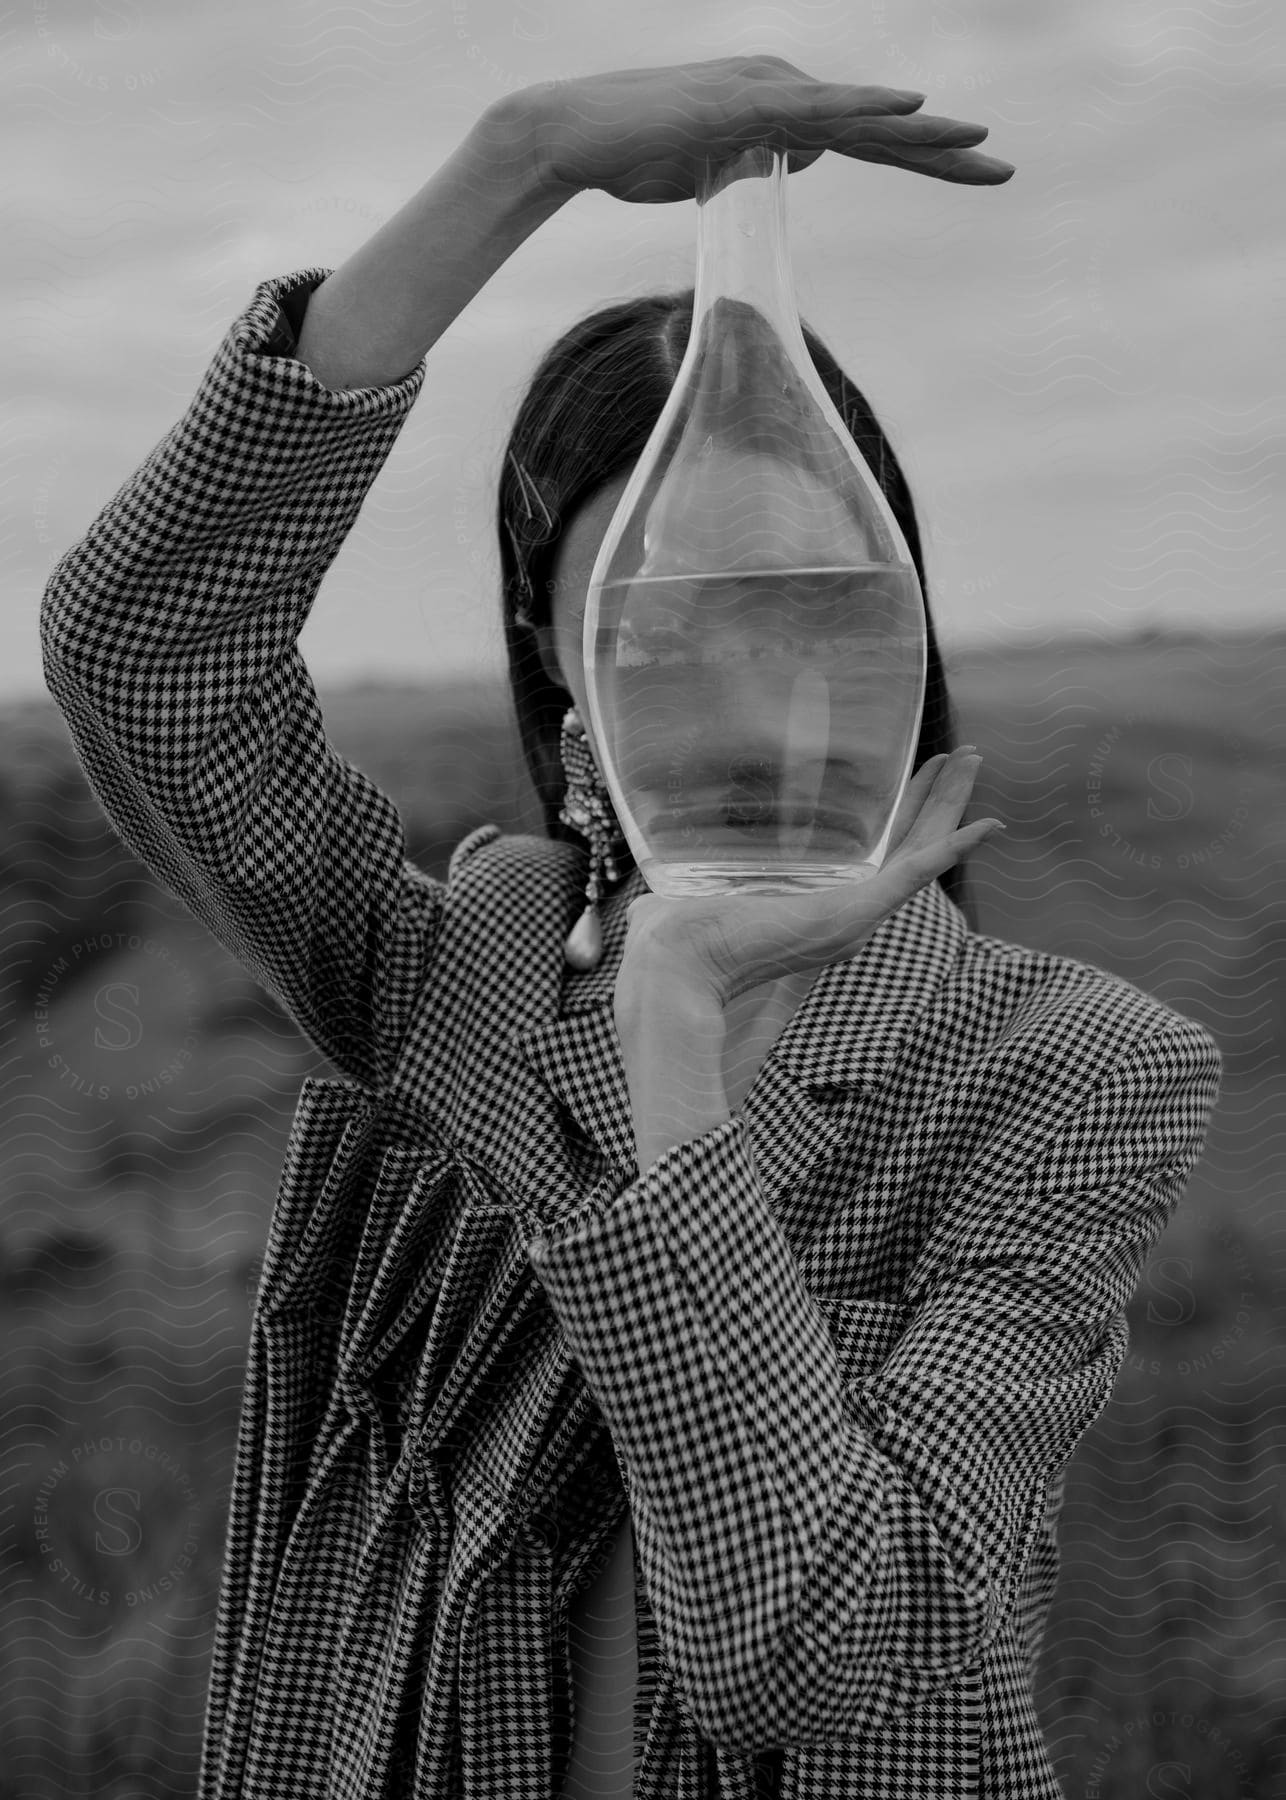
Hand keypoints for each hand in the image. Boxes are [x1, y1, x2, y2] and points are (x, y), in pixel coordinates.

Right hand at [519, 55, 1013, 203]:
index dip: (924, 160)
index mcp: (781, 112)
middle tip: (1004, 171)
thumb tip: (804, 164)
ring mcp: (764, 91)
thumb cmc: (633, 157)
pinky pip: (815, 108)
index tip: (977, 176)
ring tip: (979, 145)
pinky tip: (911, 108)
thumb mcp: (716, 173)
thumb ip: (764, 167)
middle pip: (879, 129)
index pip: (868, 141)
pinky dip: (864, 107)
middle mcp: (782, 90)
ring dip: (922, 133)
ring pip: (859, 118)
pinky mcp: (741, 104)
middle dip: (944, 153)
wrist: (572, 137)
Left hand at [615, 747, 1001, 1019]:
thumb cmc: (676, 938)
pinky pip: (917, 874)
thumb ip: (686, 871)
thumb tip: (656, 852)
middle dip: (937, 798)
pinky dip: (955, 849)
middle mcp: (843, 907)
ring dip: (951, 806)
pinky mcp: (855, 913)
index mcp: (813, 898)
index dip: (897, 810)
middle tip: (964, 755)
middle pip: (906, 843)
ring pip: (921, 849)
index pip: (869, 848)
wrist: (678, 967)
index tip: (915, 770)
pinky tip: (988, 825)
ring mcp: (855, 911)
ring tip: (974, 760)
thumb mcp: (686, 886)